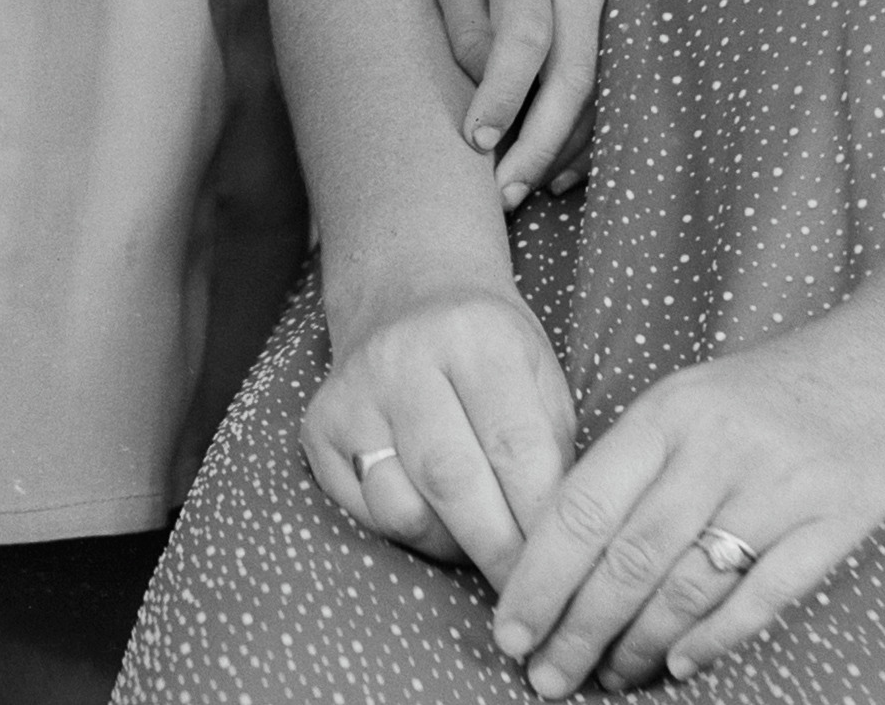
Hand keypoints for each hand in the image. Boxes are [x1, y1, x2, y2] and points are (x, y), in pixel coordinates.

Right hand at [297, 279, 575, 587]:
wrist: (408, 292)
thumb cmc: (490, 350)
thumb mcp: (541, 375)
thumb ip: (554, 450)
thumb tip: (557, 543)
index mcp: (476, 336)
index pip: (516, 448)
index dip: (542, 522)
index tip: (565, 569)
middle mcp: (403, 357)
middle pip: (453, 481)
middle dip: (497, 551)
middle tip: (526, 592)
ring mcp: (352, 392)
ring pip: (400, 507)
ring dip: (450, 546)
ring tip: (478, 542)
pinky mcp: (318, 426)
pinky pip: (364, 512)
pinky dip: (406, 533)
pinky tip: (433, 517)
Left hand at [439, 0, 613, 210]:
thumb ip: (464, 26)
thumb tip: (486, 95)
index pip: (523, 37)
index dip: (501, 95)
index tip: (476, 142)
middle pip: (573, 75)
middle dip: (540, 144)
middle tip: (503, 193)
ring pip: (598, 87)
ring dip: (565, 146)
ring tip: (525, 187)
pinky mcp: (626, 12)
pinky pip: (611, 82)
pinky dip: (587, 129)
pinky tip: (561, 165)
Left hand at [481, 266, 884, 694]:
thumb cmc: (779, 385)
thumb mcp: (693, 397)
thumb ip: (636, 462)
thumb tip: (566, 550)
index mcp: (669, 410)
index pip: (581, 507)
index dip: (538, 578)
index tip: (507, 628)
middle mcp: (717, 449)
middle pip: (627, 559)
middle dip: (576, 630)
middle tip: (544, 677)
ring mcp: (779, 488)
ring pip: (687, 587)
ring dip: (638, 644)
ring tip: (608, 678)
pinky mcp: (834, 524)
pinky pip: (763, 596)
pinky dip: (715, 638)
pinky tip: (679, 666)